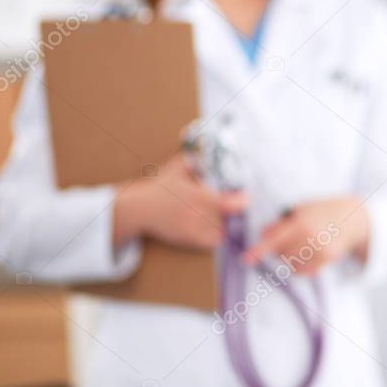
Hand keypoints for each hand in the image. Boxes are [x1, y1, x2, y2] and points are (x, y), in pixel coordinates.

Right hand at [112, 153, 247, 250]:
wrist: (139, 210)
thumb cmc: (161, 187)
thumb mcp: (177, 169)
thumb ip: (194, 159)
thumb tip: (209, 143)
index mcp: (193, 195)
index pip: (222, 202)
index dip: (238, 202)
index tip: (246, 198)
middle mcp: (193, 214)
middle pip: (224, 218)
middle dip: (237, 213)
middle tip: (245, 206)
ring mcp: (190, 229)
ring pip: (219, 231)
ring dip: (228, 225)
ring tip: (235, 218)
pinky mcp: (187, 240)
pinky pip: (210, 242)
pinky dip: (218, 236)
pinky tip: (221, 228)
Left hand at [243, 196, 369, 274]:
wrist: (352, 218)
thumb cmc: (321, 211)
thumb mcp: (301, 208)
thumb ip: (281, 222)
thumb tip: (263, 236)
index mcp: (300, 221)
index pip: (273, 237)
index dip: (258, 249)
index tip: (246, 259)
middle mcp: (309, 236)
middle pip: (279, 253)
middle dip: (278, 248)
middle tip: (289, 238)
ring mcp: (319, 249)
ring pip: (290, 263)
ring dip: (288, 257)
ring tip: (300, 245)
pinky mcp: (326, 259)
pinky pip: (302, 270)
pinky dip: (299, 266)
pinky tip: (306, 254)